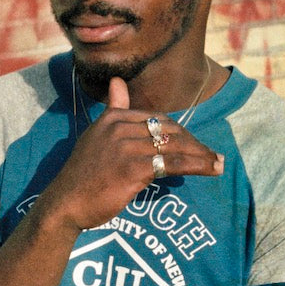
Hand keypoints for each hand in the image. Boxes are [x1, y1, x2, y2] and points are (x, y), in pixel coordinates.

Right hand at [39, 77, 223, 233]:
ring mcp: (126, 147)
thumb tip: (118, 82)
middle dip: (194, 143)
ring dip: (202, 155)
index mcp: (113, 118)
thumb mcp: (95, 136)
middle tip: (212, 156)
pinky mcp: (133, 168)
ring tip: (218, 164)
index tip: (194, 145)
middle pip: (169, 130)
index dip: (179, 132)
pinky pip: (173, 164)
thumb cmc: (83, 175)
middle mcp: (120, 127)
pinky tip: (210, 170)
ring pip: (174, 147)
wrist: (66, 203)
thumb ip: (112, 110)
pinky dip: (196, 166)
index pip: (156, 119)